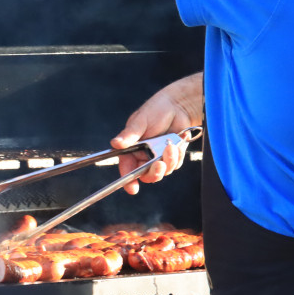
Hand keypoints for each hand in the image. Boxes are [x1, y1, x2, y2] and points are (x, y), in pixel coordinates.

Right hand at [110, 73, 203, 194]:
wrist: (178, 106)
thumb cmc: (156, 110)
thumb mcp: (141, 121)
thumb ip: (130, 134)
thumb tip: (115, 143)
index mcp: (131, 149)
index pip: (127, 168)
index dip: (128, 180)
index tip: (133, 188)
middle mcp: (143, 156)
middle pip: (147, 175)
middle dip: (154, 172)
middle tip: (160, 164)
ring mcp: (158, 157)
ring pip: (163, 171)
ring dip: (169, 161)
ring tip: (171, 145)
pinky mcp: (171, 157)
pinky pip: (175, 165)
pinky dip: (177, 156)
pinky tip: (177, 142)